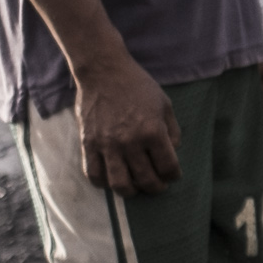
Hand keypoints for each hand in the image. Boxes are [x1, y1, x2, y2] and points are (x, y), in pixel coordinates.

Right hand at [74, 51, 181, 194]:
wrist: (104, 70)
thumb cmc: (137, 86)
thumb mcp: (164, 104)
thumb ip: (172, 131)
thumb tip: (172, 153)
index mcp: (153, 131)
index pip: (168, 167)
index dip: (173, 175)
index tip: (172, 175)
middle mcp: (130, 141)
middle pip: (146, 180)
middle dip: (156, 188)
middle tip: (157, 186)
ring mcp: (107, 144)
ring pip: (120, 184)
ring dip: (131, 192)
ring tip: (135, 187)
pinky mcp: (88, 144)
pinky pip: (94, 175)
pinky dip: (104, 183)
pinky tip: (111, 179)